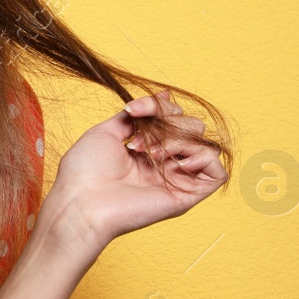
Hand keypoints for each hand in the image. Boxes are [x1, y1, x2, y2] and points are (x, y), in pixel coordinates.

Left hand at [43, 89, 227, 249]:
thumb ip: (137, 116)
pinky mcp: (187, 196)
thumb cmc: (85, 171)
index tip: (132, 109)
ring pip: (204, 144)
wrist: (81, 201)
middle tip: (138, 142)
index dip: (159, 107)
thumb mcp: (108, 131)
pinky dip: (202, 158)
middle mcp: (165, 164)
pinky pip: (217, 172)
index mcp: (147, 149)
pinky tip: (178, 163)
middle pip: (193, 127)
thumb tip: (163, 96)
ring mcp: (177, 179)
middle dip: (169, 122)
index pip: (173, 117)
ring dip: (178, 141)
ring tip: (150, 155)